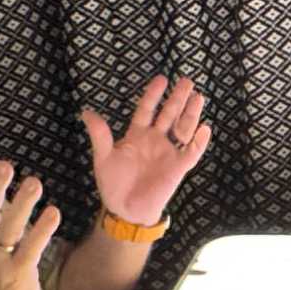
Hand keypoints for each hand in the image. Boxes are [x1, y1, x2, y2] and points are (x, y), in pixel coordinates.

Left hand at [81, 75, 210, 228]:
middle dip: (178, 98)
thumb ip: (100, 135)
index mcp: (137, 135)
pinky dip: (198, 142)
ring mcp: (168, 152)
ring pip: (183, 128)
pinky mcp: (178, 167)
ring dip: (190, 113)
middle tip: (187, 81)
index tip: (162, 79)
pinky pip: (191, 152)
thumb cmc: (113, 184)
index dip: (154, 95)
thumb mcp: (103, 158)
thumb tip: (87, 112)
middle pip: (169, 114)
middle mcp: (155, 140)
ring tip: (198, 97)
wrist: (125, 209)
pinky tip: (204, 129)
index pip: (147, 109)